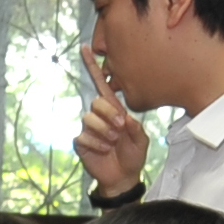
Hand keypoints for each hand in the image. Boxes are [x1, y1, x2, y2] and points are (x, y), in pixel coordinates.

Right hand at [74, 43, 149, 197]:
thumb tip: (125, 118)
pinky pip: (83, 136)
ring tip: (113, 143)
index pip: (101, 85)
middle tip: (120, 129)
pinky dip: (97, 145)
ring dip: (105, 132)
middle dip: (110, 115)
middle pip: (96, 102)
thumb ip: (136, 128)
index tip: (85, 47)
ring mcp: (89, 128)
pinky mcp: (81, 141)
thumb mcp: (142, 141)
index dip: (93, 67)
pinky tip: (104, 150)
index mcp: (113, 110)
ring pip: (89, 119)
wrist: (123, 176)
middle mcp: (99, 116)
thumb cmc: (132, 155)